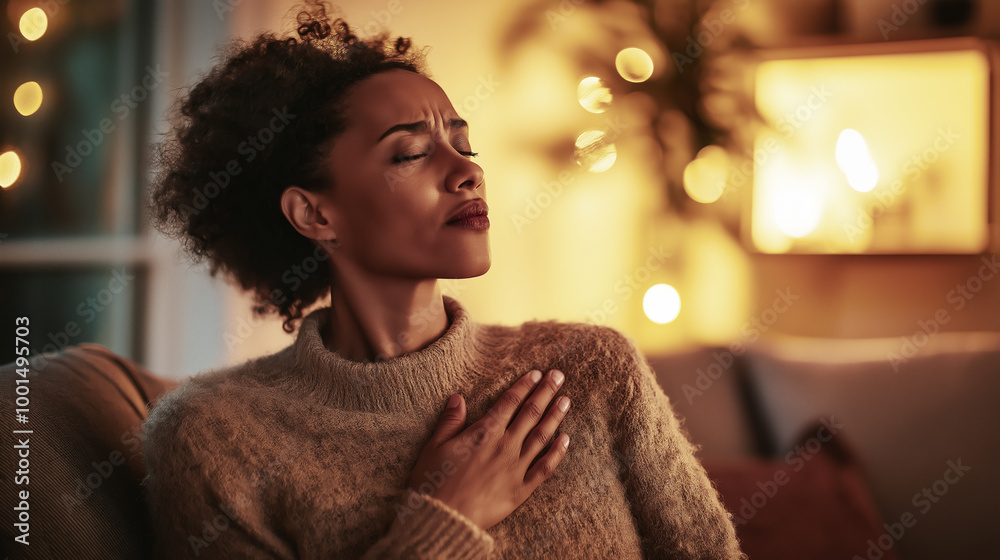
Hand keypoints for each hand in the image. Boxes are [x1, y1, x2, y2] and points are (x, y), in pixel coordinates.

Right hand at [400, 369, 570, 530]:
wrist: (445, 519)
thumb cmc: (435, 483)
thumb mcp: (434, 446)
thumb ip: (450, 421)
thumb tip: (458, 397)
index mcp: (484, 433)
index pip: (509, 402)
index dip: (523, 386)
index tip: (536, 373)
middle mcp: (504, 446)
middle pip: (530, 413)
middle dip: (545, 392)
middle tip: (558, 376)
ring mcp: (515, 468)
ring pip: (541, 437)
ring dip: (555, 417)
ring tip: (566, 400)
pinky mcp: (521, 490)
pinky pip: (544, 469)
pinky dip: (557, 453)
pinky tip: (565, 440)